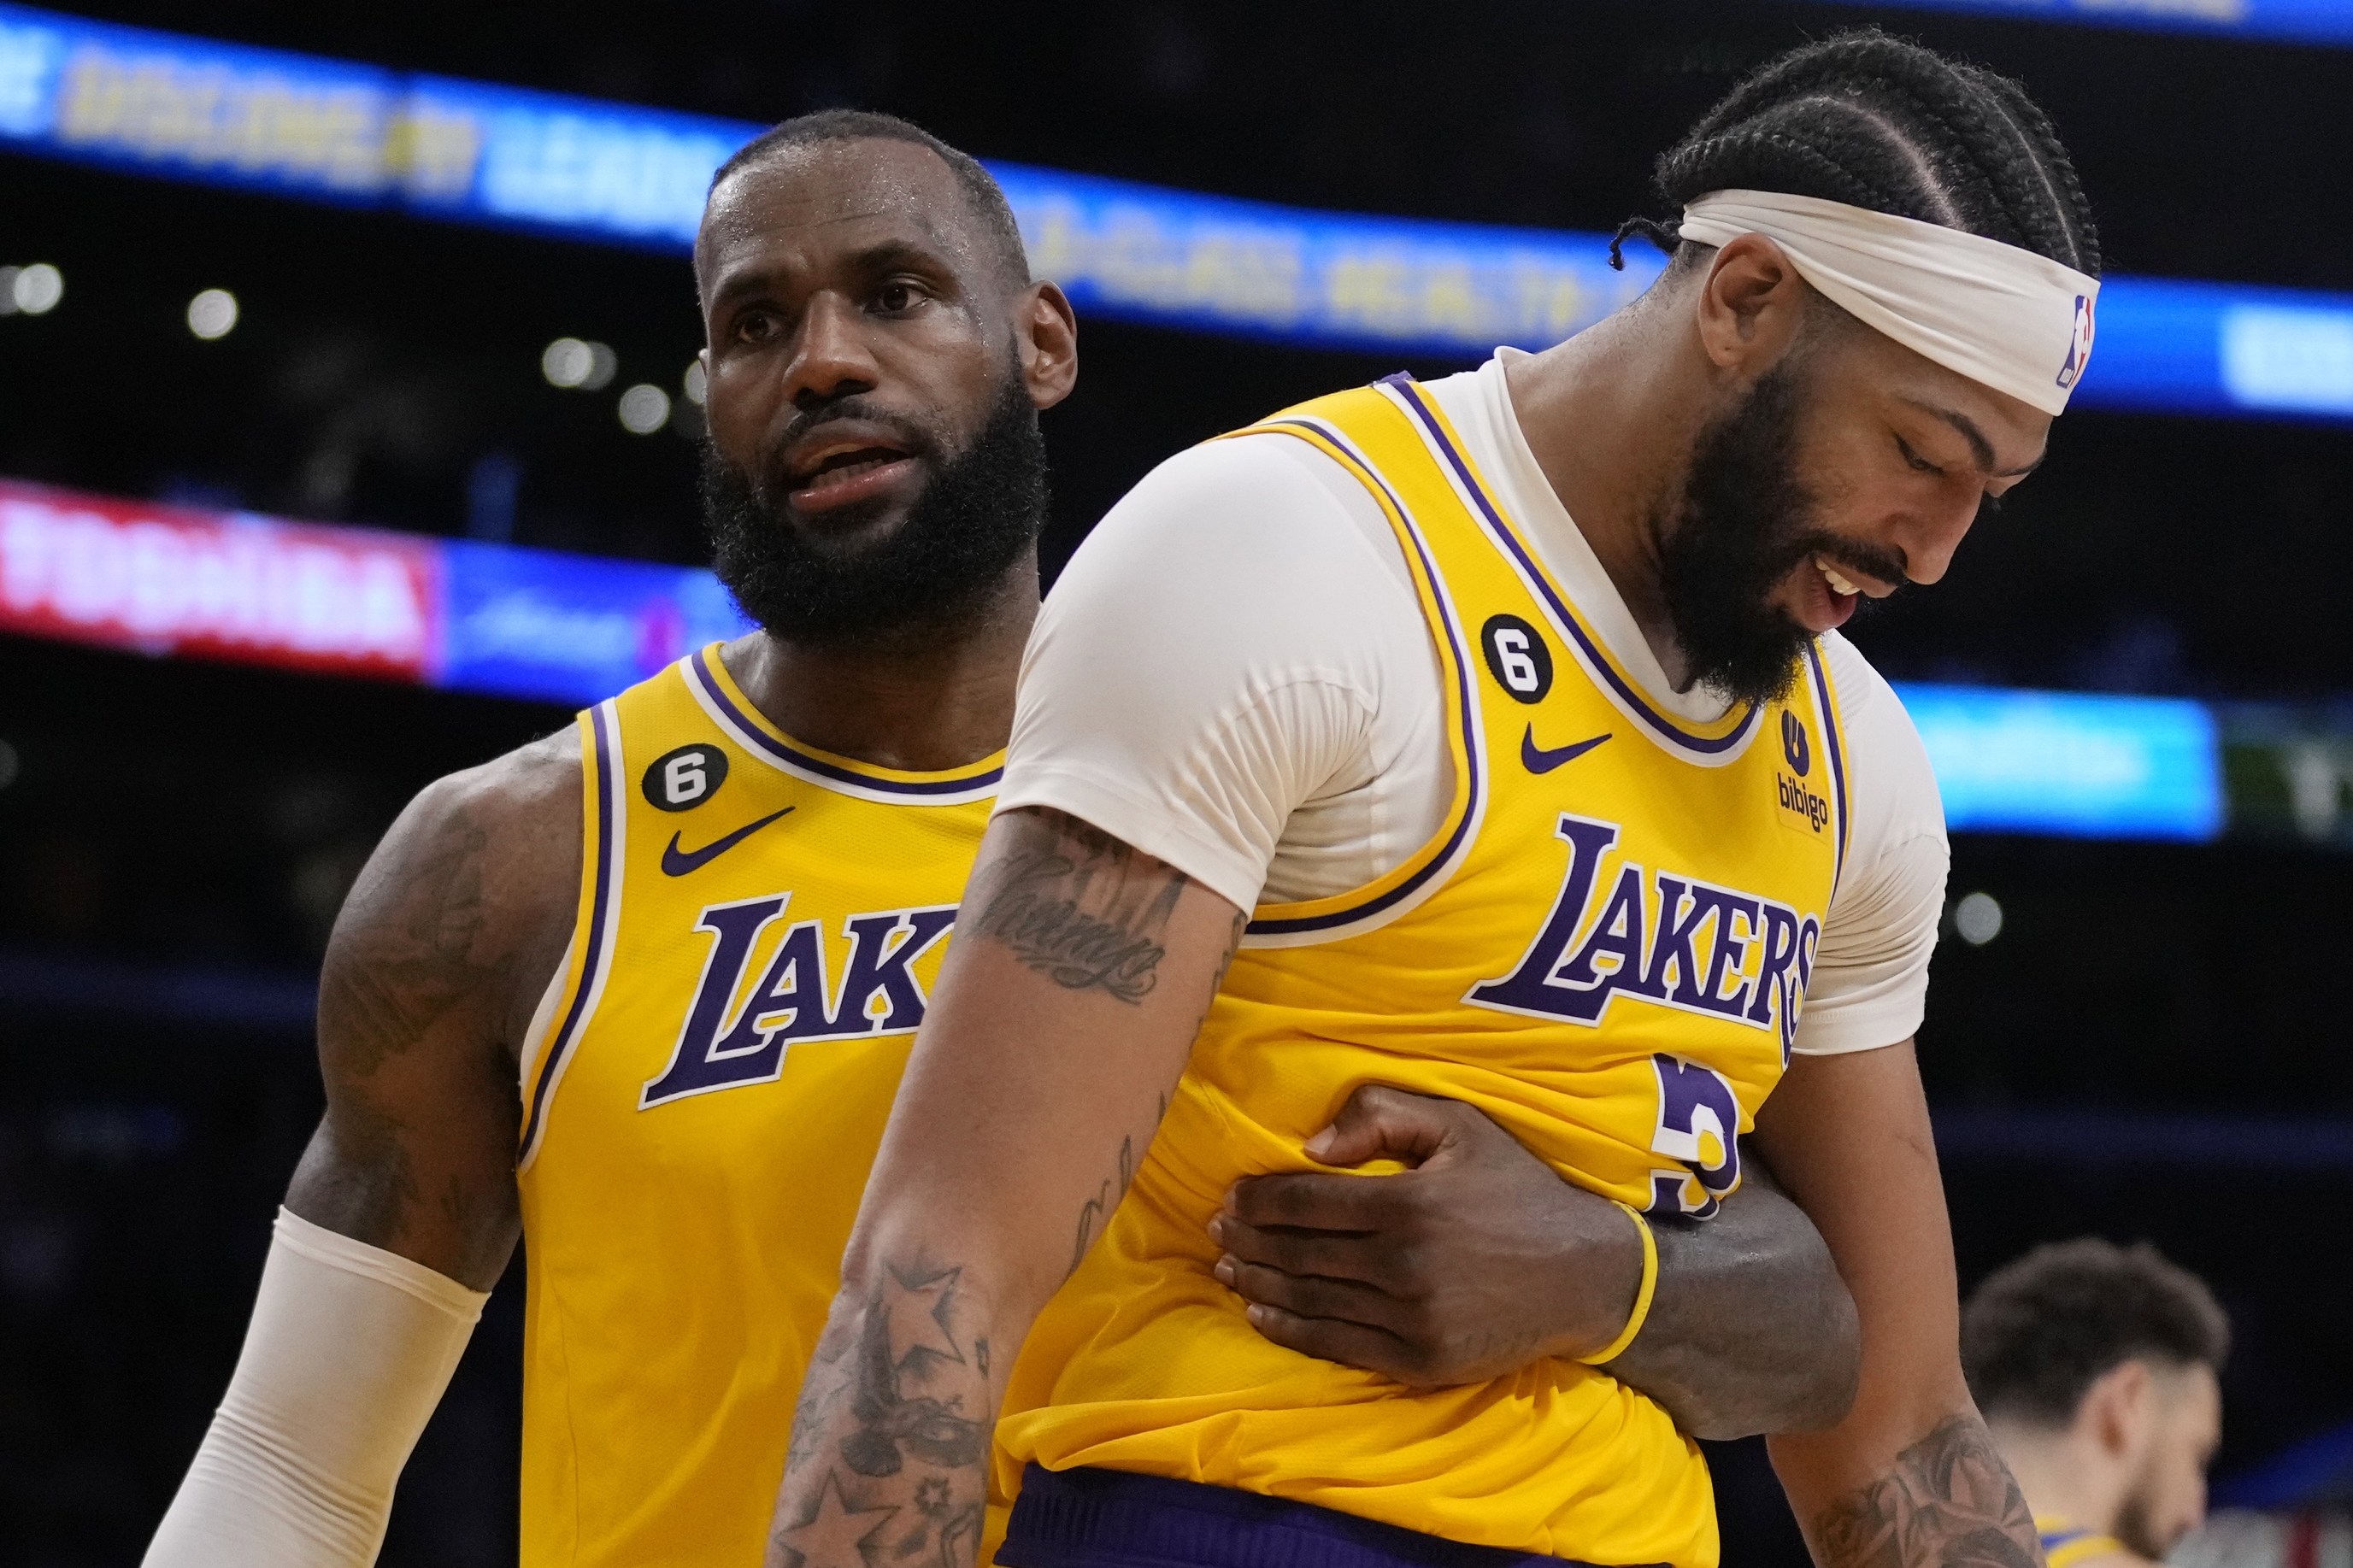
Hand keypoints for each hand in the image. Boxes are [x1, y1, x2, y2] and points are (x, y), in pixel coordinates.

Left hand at [1210, 1084, 1643, 1387]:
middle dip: (1247, 1242)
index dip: (1257, 1201)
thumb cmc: (1517, 1190)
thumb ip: (1383, 1115)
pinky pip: (1339, 1346)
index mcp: (1409, 1203)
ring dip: (1258, 1287)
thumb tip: (1310, 1146)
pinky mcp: (1421, 1362)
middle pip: (1299, 1254)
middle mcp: (1404, 1265)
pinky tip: (1263, 1316)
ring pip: (1311, 1302)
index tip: (1229, 1198)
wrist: (1585, 1276)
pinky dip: (1292, 1332)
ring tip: (1226, 1272)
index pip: (1305, 1201)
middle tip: (1214, 1232)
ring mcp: (1411, 1320)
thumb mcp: (1461, 1126)